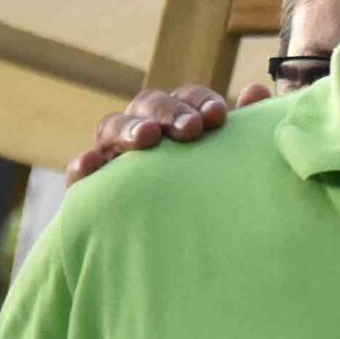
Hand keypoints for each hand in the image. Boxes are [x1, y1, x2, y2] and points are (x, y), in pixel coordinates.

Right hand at [63, 85, 250, 183]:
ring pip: (111, 127)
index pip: (186, 97)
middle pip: (148, 104)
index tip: (218, 116)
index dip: (200, 100)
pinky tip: (92, 167)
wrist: (182, 249)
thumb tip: (258, 89)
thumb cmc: (213, 193)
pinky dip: (84, 165)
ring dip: (129, 128)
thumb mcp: (232, 161)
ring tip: (147, 138)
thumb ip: (245, 126)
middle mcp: (145, 130)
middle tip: (191, 129)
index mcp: (179, 119)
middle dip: (169, 111)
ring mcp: (115, 155)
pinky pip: (81, 172)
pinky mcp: (92, 187)